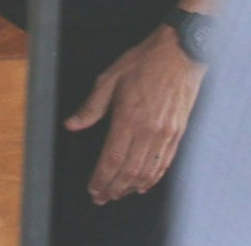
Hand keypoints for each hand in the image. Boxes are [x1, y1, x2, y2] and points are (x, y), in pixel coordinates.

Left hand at [63, 25, 205, 204]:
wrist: (179, 54)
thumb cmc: (142, 63)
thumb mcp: (109, 78)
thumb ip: (91, 107)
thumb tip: (72, 125)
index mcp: (128, 117)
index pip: (112, 158)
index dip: (101, 178)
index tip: (93, 189)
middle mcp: (148, 131)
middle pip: (129, 171)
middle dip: (113, 188)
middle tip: (101, 197)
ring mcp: (166, 135)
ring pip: (147, 172)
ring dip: (131, 188)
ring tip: (117, 193)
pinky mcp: (178, 134)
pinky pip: (164, 164)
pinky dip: (152, 178)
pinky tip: (143, 185)